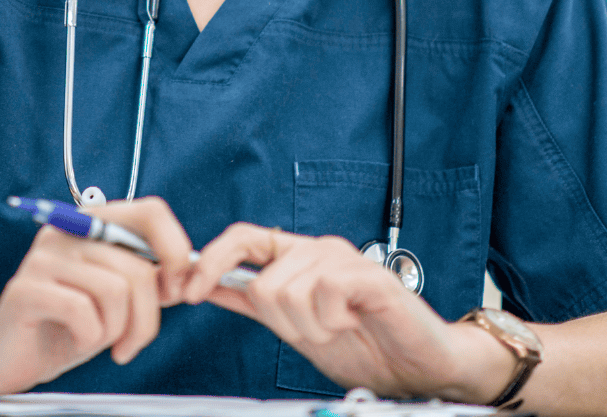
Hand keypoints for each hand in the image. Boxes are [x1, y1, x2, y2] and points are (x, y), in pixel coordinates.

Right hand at [0, 197, 195, 395]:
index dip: (176, 250)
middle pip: (139, 267)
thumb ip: (149, 281)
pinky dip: (92, 338)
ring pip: (116, 291)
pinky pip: (84, 313)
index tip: (179, 290)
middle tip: (132, 342)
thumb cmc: (66, 324)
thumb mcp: (117, 300)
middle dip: (148, 318)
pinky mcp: (26, 289)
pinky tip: (79, 342)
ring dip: (118, 330)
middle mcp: (66, 230)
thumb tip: (187, 277)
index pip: (151, 212)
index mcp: (92, 223)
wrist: (8, 354)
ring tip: (101, 341)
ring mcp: (42, 257)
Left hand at [182, 227, 514, 402]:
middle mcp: (316, 250)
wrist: (419, 367)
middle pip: (263, 280)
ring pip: (289, 291)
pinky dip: (331, 319)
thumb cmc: (364, 344)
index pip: (240, 240)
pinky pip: (325, 291)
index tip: (187, 290)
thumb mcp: (293, 327)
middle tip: (314, 331)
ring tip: (337, 328)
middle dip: (281, 321)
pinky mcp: (369, 274)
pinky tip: (349, 321)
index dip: (208, 261)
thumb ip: (252, 302)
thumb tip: (204, 284)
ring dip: (310, 327)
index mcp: (296, 258)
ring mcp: (343, 258)